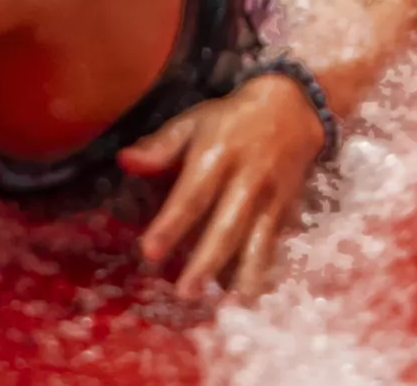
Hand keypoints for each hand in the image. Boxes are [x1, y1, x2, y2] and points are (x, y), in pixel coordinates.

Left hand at [118, 73, 326, 298]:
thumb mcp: (193, 122)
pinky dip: (263, 271)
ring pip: (257, 242)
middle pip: (226, 226)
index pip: (192, 195)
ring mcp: (270, 199)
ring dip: (242, 276)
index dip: (171, 225)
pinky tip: (249, 294)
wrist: (291, 109)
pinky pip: (274, 245)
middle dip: (206, 262)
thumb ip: (160, 147)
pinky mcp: (286, 212)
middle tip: (185, 292)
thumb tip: (124, 161)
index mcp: (217, 155)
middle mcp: (246, 180)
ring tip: (227, 306)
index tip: (150, 252)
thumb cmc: (231, 120)